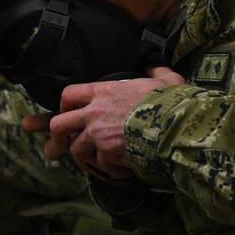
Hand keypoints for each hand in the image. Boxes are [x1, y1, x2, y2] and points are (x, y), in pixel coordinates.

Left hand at [22, 67, 183, 178]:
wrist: (177, 125)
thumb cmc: (171, 102)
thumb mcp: (166, 80)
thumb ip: (156, 71)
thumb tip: (156, 66)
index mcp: (104, 92)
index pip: (69, 94)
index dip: (65, 105)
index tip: (69, 111)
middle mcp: (95, 113)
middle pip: (59, 124)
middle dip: (58, 135)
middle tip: (64, 141)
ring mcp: (99, 135)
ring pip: (75, 149)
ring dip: (86, 155)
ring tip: (101, 158)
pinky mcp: (107, 154)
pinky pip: (100, 165)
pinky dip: (110, 169)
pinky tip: (122, 168)